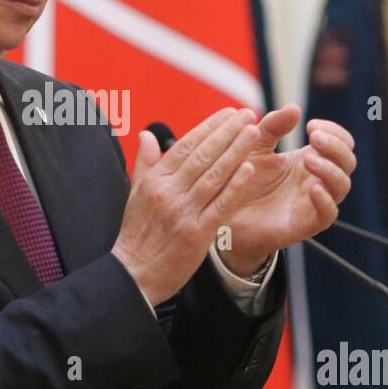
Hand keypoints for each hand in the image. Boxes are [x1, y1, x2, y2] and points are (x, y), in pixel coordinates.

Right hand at [113, 108, 260, 305]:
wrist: (134, 275)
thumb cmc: (137, 235)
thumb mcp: (135, 194)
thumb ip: (145, 162)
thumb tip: (147, 134)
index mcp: (155, 181)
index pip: (186, 146)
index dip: (209, 128)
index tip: (228, 113)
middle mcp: (169, 192)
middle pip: (203, 156)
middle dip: (227, 133)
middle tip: (247, 114)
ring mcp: (184, 213)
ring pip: (214, 176)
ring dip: (236, 152)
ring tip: (253, 132)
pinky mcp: (197, 234)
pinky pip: (220, 206)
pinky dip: (235, 186)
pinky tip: (250, 169)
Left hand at [218, 107, 355, 273]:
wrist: (224, 213)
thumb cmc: (242, 179)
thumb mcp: (254, 145)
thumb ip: (272, 126)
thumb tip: (295, 108)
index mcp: (309, 159)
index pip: (340, 142)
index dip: (333, 131)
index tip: (311, 125)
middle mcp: (316, 179)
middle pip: (348, 161)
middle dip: (336, 146)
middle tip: (314, 137)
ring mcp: (313, 202)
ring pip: (342, 186)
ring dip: (330, 168)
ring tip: (308, 158)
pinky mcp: (305, 224)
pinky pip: (328, 214)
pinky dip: (325, 200)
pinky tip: (312, 187)